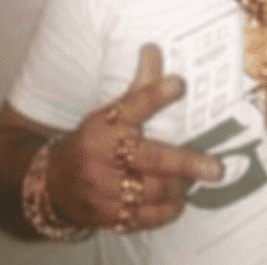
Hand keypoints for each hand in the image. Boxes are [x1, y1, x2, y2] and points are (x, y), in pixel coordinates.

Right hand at [46, 44, 223, 231]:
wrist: (51, 185)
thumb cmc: (92, 142)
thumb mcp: (108, 113)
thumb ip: (138, 87)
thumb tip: (154, 49)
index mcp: (104, 125)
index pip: (131, 105)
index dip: (154, 94)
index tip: (178, 83)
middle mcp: (102, 156)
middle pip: (149, 158)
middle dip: (185, 163)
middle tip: (214, 167)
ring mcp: (103, 189)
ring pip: (151, 191)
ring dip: (179, 188)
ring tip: (193, 181)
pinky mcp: (107, 215)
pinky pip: (144, 217)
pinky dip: (165, 210)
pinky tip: (175, 201)